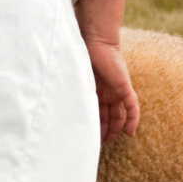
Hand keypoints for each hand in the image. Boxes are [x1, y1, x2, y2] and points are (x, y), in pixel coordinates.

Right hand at [74, 0, 139, 143]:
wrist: (95, 39)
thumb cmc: (82, 52)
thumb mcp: (74, 77)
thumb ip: (69, 89)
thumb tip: (49, 104)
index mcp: (96, 88)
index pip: (98, 110)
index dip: (95, 124)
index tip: (89, 136)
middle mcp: (107, 91)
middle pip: (108, 115)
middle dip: (104, 130)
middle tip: (99, 142)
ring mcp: (116, 89)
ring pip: (119, 114)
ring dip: (116, 128)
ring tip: (110, 140)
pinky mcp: (124, 87)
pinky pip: (132, 107)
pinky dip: (133, 120)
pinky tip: (130, 133)